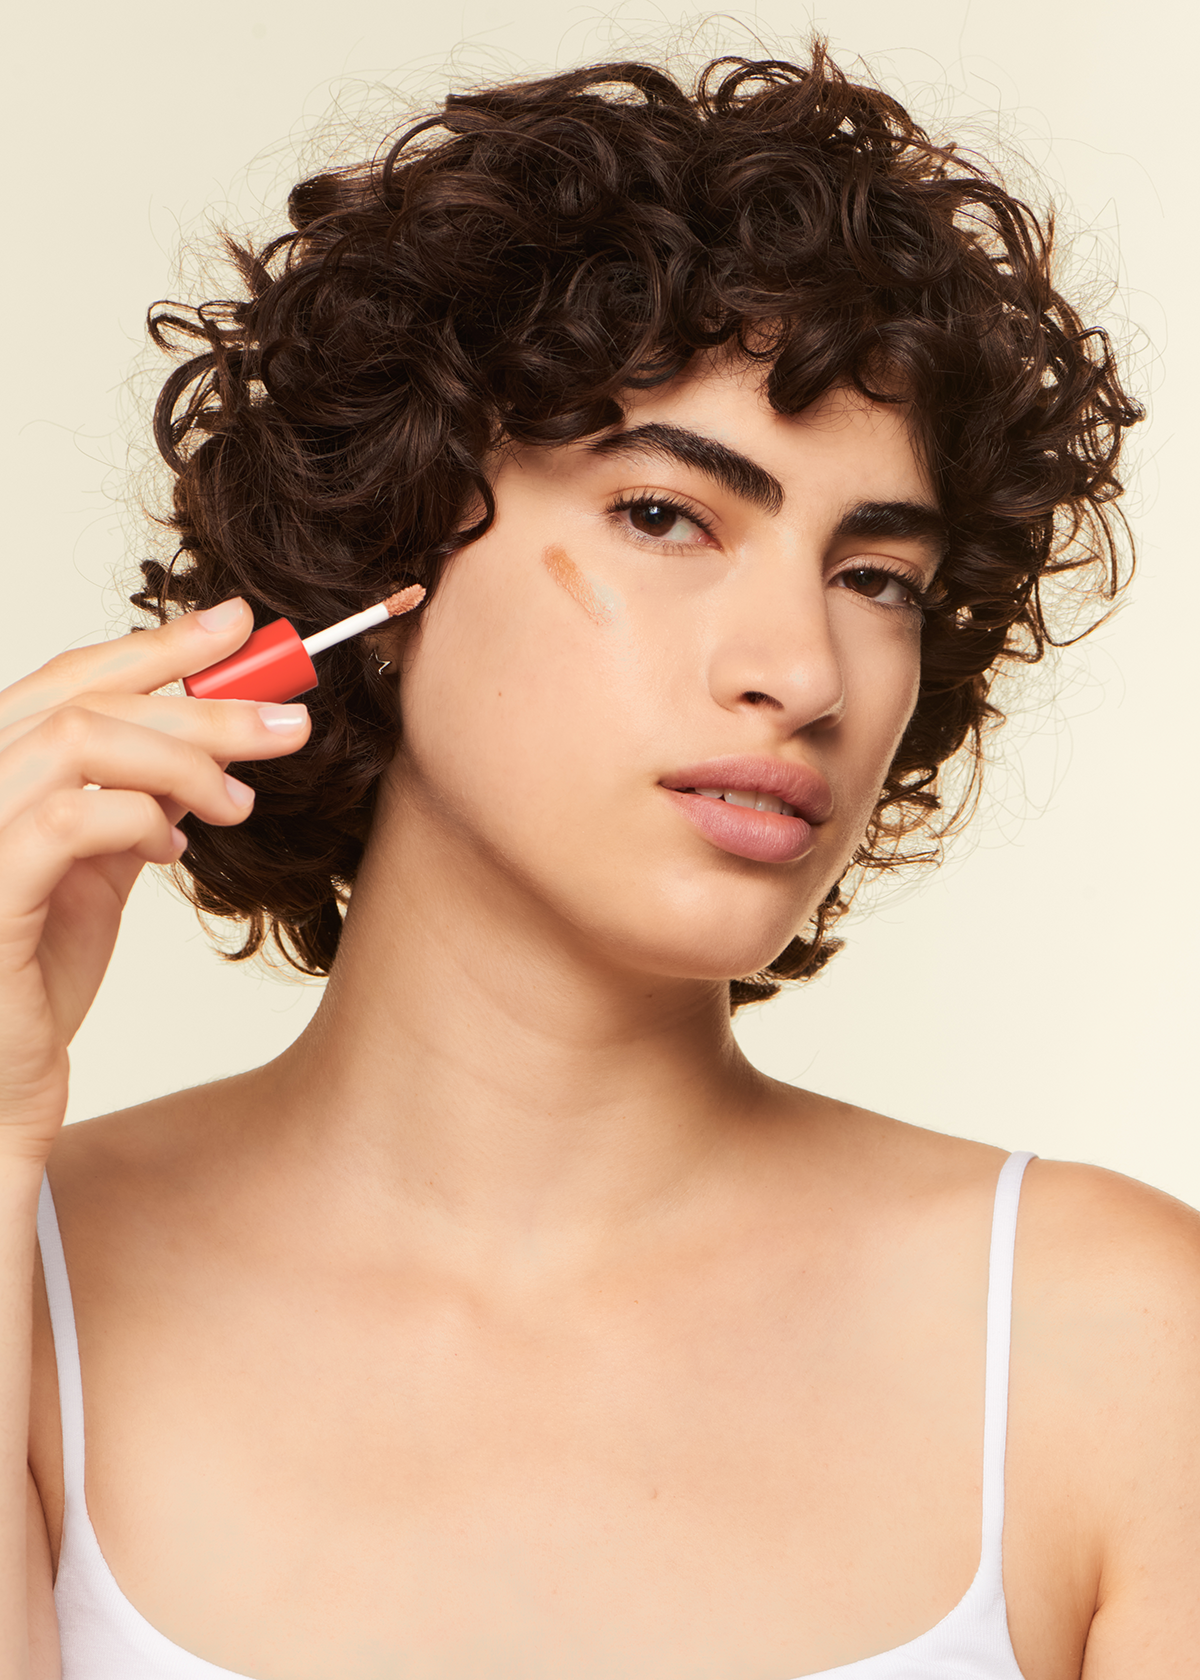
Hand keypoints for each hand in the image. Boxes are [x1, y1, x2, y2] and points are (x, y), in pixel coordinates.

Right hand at [0, 599, 310, 1161]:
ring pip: (76, 740)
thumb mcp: (95, 878)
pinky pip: (68, 820)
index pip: (68, 679)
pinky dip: (138, 818)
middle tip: (287, 722)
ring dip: (182, 758)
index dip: (157, 647)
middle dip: (201, 700)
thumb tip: (204, 751)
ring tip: (238, 803)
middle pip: (83, 697)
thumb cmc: (32, 986)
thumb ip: (131, 809)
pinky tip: (171, 848)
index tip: (239, 628)